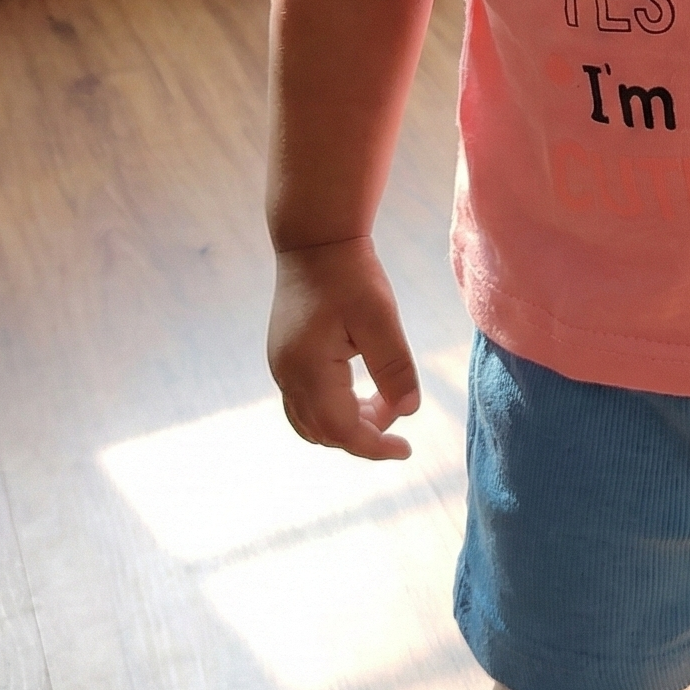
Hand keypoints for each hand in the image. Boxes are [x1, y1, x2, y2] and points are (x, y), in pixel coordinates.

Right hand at [267, 235, 421, 461]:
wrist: (315, 240)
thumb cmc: (350, 274)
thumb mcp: (380, 318)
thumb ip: (394, 367)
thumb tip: (408, 411)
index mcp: (308, 371)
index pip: (341, 431)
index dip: (375, 446)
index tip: (406, 450)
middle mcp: (286, 375)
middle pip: (324, 432)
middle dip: (363, 434)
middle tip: (398, 410)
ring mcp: (281, 367)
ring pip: (311, 420)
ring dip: (346, 424)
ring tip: (383, 402)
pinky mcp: (285, 356)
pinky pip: (305, 401)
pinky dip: (332, 409)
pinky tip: (360, 391)